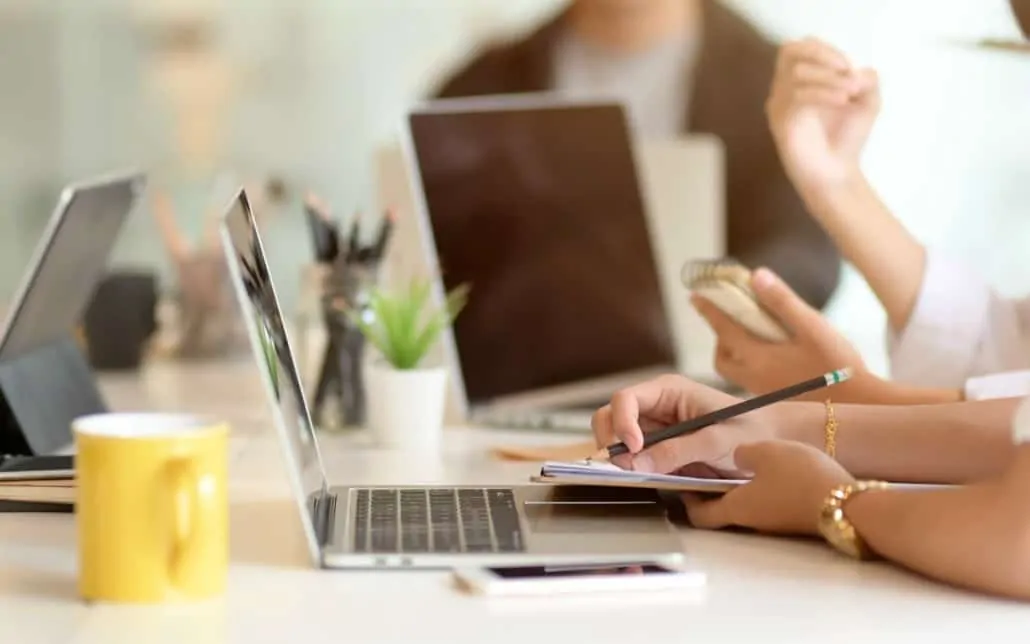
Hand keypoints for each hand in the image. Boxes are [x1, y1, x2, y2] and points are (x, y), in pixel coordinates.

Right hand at [591, 374, 780, 475]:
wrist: (771, 443)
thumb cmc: (750, 431)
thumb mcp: (716, 441)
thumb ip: (677, 451)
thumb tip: (636, 463)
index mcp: (667, 391)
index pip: (625, 399)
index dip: (622, 423)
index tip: (634, 448)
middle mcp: (655, 407)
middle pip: (611, 416)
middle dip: (611, 439)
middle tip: (624, 465)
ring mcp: (654, 429)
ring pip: (617, 439)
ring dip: (618, 456)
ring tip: (636, 473)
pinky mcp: (658, 451)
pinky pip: (633, 458)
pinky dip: (630, 469)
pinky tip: (644, 477)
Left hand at [684, 441, 854, 535]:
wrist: (849, 503)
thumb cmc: (802, 478)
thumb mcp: (763, 451)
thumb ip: (742, 453)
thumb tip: (737, 456)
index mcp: (736, 507)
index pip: (699, 514)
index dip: (686, 499)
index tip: (681, 481)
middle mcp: (752, 519)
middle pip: (721, 510)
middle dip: (711, 492)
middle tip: (707, 467)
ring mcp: (774, 521)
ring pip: (747, 505)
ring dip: (738, 488)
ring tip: (740, 462)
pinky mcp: (793, 516)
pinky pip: (769, 502)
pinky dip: (762, 488)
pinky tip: (772, 468)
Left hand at [692, 267, 866, 396]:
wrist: (859, 407)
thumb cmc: (838, 364)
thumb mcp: (812, 327)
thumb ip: (782, 301)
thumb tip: (755, 276)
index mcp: (758, 358)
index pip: (723, 330)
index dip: (709, 310)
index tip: (695, 295)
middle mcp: (754, 377)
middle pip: (722, 357)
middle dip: (720, 336)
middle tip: (730, 317)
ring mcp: (764, 391)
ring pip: (735, 370)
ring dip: (734, 350)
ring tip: (752, 332)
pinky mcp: (776, 398)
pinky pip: (750, 377)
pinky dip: (750, 361)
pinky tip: (772, 351)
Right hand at [766, 38, 879, 193]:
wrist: (836, 175)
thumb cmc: (847, 140)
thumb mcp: (868, 101)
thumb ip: (866, 78)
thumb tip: (856, 70)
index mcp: (801, 82)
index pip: (801, 47)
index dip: (825, 49)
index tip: (849, 67)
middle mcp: (784, 90)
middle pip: (790, 51)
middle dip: (824, 56)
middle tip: (848, 74)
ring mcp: (779, 106)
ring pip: (796, 72)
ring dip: (828, 78)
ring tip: (850, 94)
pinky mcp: (780, 122)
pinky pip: (798, 95)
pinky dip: (823, 93)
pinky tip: (842, 102)